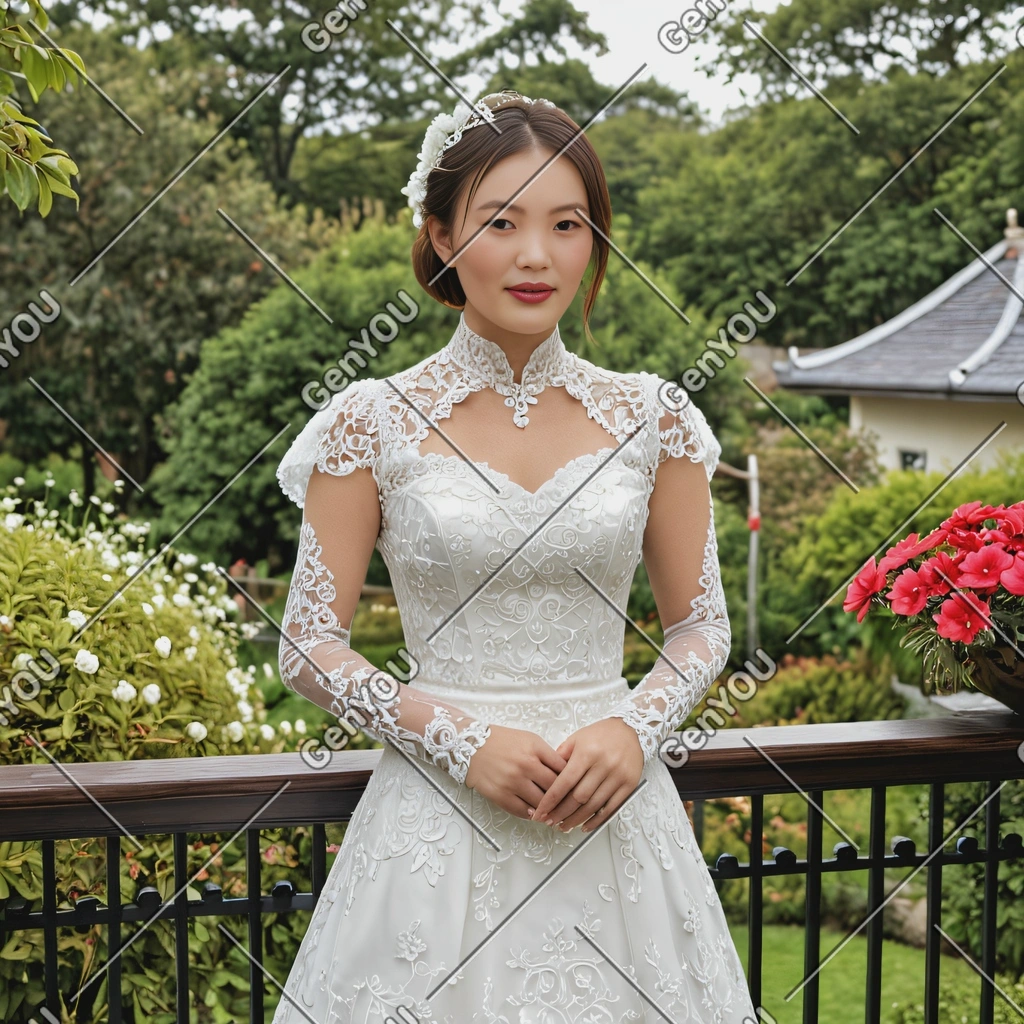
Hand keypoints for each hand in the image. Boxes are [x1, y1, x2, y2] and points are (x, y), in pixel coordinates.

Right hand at [464, 724, 567, 819]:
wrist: (472, 745)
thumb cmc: (501, 741)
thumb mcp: (530, 739)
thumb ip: (548, 755)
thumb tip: (565, 774)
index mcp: (535, 749)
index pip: (563, 769)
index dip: (571, 780)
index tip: (574, 787)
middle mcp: (525, 765)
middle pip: (554, 788)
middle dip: (562, 798)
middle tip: (568, 804)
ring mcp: (513, 781)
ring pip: (540, 803)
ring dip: (548, 809)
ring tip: (552, 812)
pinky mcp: (500, 794)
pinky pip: (522, 811)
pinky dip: (531, 814)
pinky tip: (534, 813)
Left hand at [530, 718, 643, 832]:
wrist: (631, 730)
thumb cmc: (602, 734)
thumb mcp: (577, 738)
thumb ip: (561, 756)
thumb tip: (546, 776)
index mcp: (587, 752)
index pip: (565, 782)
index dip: (551, 800)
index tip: (541, 812)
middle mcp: (603, 765)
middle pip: (578, 797)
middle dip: (561, 813)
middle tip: (549, 821)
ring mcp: (617, 776)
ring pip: (593, 806)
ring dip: (576, 820)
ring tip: (564, 826)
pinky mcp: (629, 785)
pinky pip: (611, 808)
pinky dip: (597, 820)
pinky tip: (585, 825)